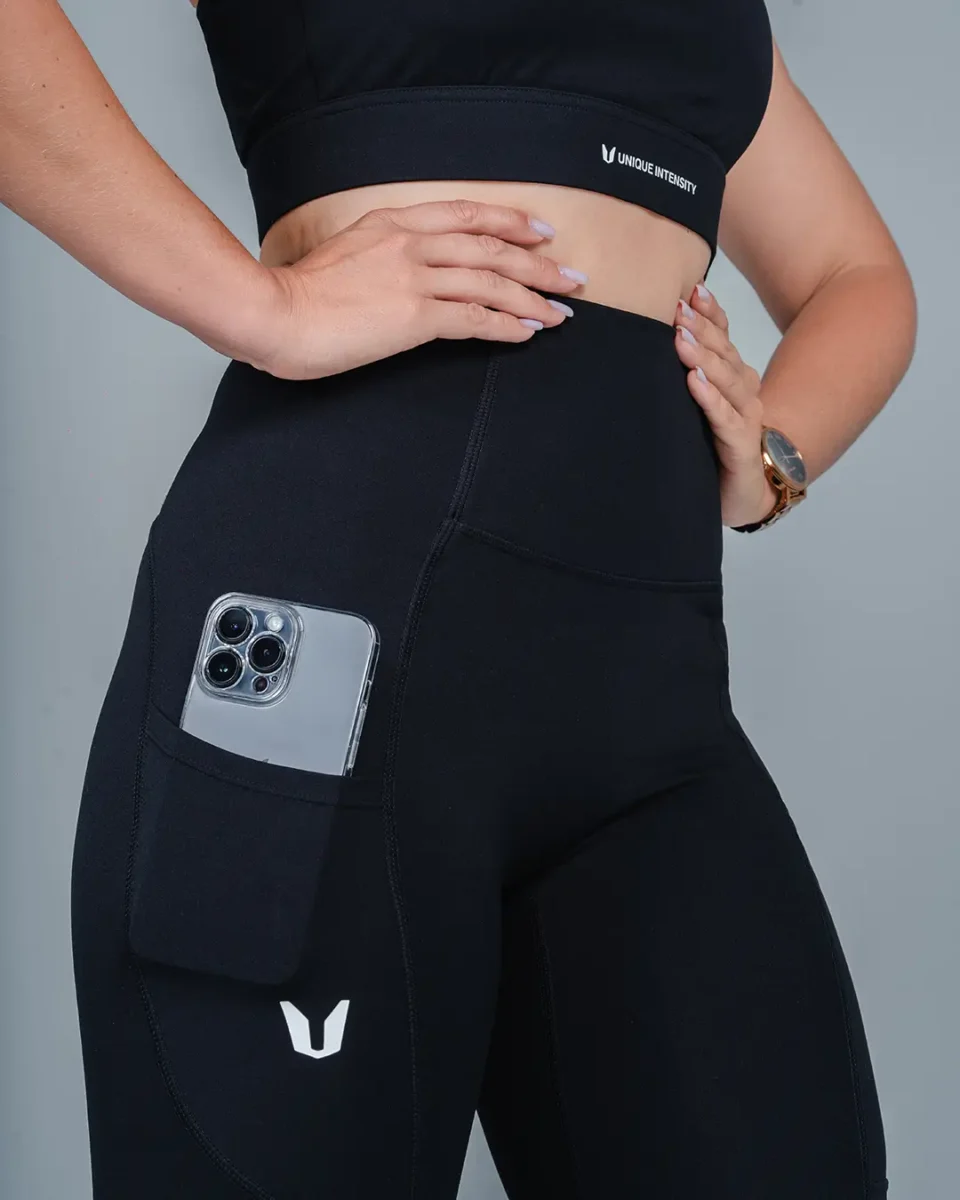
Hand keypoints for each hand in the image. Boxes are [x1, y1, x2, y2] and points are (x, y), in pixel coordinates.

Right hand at [242, 199, 586, 379]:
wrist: (275, 315)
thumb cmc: (298, 294)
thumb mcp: (344, 255)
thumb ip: (382, 255)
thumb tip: (408, 274)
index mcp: (392, 224)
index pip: (466, 215)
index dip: (509, 223)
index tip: (540, 231)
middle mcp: (410, 244)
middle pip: (490, 247)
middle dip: (537, 263)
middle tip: (570, 277)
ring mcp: (415, 278)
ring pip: (491, 282)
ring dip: (532, 298)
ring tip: (559, 312)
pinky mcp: (415, 316)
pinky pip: (475, 318)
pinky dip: (507, 325)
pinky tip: (528, 332)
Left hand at [673, 283, 778, 527]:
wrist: (741, 496)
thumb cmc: (713, 447)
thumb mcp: (694, 406)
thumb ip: (683, 376)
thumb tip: (652, 344)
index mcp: (732, 377)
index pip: (723, 337)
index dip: (710, 313)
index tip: (691, 291)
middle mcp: (744, 390)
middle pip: (724, 351)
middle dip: (701, 328)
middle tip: (677, 309)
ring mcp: (746, 416)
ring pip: (727, 379)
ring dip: (704, 357)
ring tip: (681, 340)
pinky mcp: (741, 444)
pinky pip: (726, 417)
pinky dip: (711, 398)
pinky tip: (695, 383)